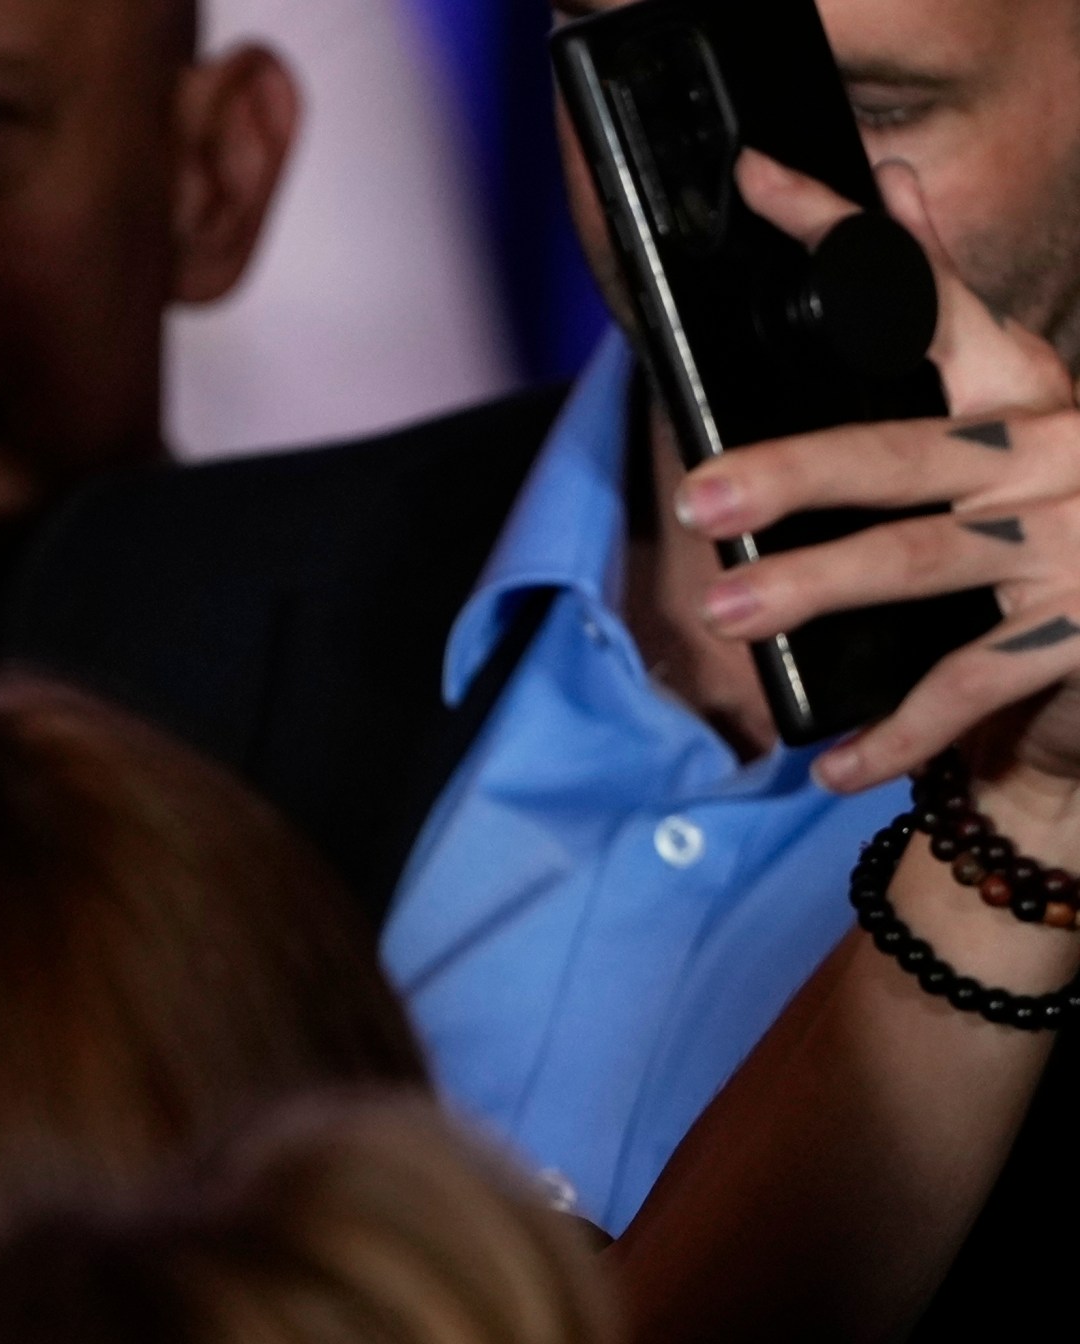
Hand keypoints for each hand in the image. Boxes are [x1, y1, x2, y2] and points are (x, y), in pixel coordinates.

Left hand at [674, 151, 1079, 802]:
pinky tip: (827, 763)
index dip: (846, 235)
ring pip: (924, 560)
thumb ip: (947, 314)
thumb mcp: (1002, 411)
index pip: (927, 298)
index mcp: (1028, 384)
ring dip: (817, 589)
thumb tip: (896, 182)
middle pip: (904, 452)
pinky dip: (894, 731)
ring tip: (726, 614)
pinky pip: (968, 684)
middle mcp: (1058, 450)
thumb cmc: (1048, 522)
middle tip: (702, 497)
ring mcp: (1074, 544)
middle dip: (796, 472)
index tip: (760, 180)